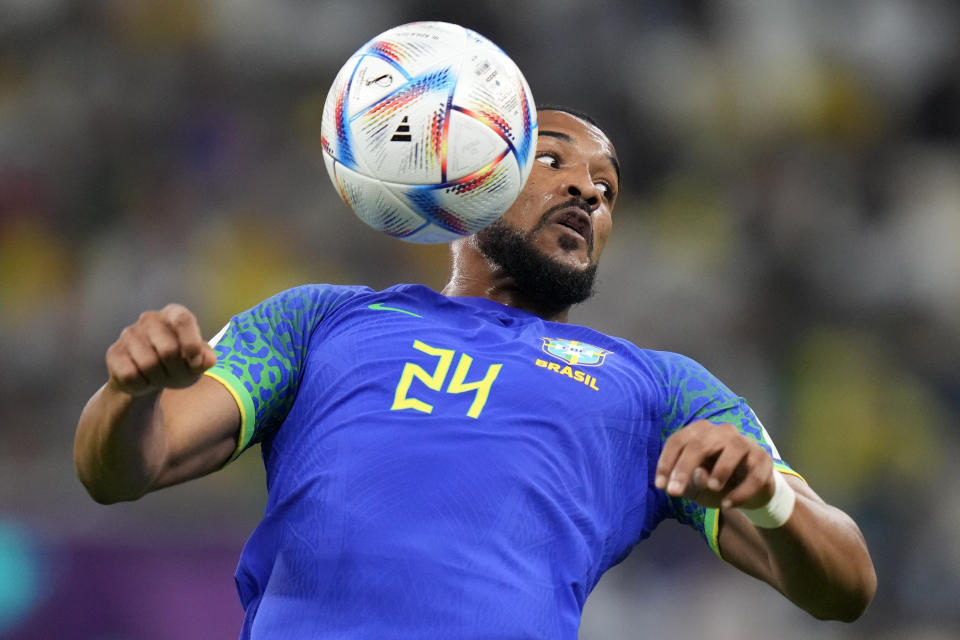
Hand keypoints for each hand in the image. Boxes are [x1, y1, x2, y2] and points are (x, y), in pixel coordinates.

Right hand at [105, 304, 216, 396]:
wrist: (149, 378)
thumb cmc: (179, 363)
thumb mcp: (197, 362)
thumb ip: (206, 358)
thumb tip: (207, 360)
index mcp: (173, 313)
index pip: (183, 319)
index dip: (191, 344)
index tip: (195, 362)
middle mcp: (150, 318)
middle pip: (168, 349)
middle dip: (176, 370)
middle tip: (176, 374)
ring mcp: (129, 334)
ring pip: (148, 364)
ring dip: (159, 379)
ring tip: (160, 376)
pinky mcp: (114, 353)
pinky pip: (130, 375)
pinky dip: (142, 385)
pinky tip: (143, 379)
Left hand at [655, 420, 775, 509]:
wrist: (747, 492)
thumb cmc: (714, 484)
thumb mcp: (695, 487)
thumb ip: (690, 481)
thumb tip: (698, 474)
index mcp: (699, 433)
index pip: (678, 440)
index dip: (667, 462)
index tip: (661, 486)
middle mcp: (721, 432)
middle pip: (701, 443)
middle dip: (684, 467)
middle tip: (674, 492)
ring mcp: (745, 443)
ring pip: (734, 447)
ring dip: (721, 469)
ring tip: (711, 488)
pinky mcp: (764, 459)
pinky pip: (754, 473)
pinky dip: (741, 491)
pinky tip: (729, 505)